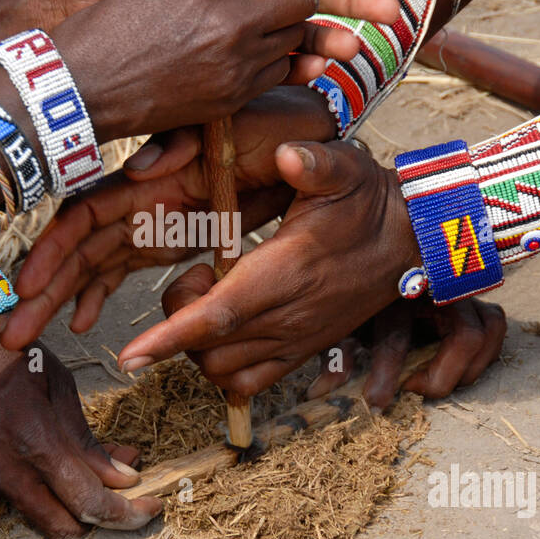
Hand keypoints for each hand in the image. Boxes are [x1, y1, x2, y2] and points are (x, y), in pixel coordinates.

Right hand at [0, 86, 333, 349]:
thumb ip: (193, 142)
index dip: (55, 249)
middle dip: (44, 290)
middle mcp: (145, 199)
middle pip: (80, 248)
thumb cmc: (282, 122)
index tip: (28, 286)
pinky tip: (82, 321)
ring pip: (94, 263)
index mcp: (157, 177)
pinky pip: (124, 268)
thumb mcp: (247, 126)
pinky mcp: (172, 234)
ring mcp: (155, 219)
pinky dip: (100, 293)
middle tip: (10, 334)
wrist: (313, 132)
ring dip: (61, 298)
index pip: (90, 215)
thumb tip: (142, 170)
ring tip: (26, 337)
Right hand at [0, 315, 160, 538]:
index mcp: (34, 443)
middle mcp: (7, 471)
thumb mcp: (59, 385)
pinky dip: (49, 490)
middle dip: (102, 520)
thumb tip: (123, 475)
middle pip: (65, 528)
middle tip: (129, 497)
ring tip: (100, 472)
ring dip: (74, 506)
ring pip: (42, 516)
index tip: (151, 505)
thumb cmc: (6, 351)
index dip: (127, 513)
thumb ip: (87, 440)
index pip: (89, 503)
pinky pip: (21, 497)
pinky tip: (65, 463)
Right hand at [52, 0, 330, 140]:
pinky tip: (246, 52)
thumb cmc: (113, 21)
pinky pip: (277, 71)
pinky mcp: (233, 96)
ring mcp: (236, 64)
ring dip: (282, 26)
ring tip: (258, 22)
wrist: (83, 85)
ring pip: (294, 35)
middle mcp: (232, 22)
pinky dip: (270, 59)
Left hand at [116, 140, 416, 395]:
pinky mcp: (301, 355)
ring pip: (222, 372)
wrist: (408, 243)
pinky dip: (223, 367)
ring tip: (214, 298)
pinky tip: (226, 328)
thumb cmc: (366, 203)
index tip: (131, 356)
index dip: (170, 337)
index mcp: (286, 273)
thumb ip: (315, 163)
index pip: (218, 316)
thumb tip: (288, 154)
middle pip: (208, 349)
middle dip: (180, 324)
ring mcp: (294, 343)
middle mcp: (287, 318)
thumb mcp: (345, 170)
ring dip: (199, 346)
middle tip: (200, 276)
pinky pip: (248, 384)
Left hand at [306, 297, 506, 407]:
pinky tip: (458, 372)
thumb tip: (325, 390)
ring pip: (488, 328)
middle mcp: (434, 285)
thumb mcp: (340, 323)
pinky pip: (494, 324)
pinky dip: (484, 353)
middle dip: (441, 377)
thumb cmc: (355, 302)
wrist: (367, 263)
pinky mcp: (471, 299)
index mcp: (392, 287)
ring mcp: (457, 290)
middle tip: (416, 393)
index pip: (398, 335)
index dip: (387, 374)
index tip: (376, 400)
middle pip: (463, 336)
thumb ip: (336, 352)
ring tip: (440, 385)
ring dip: (469, 367)